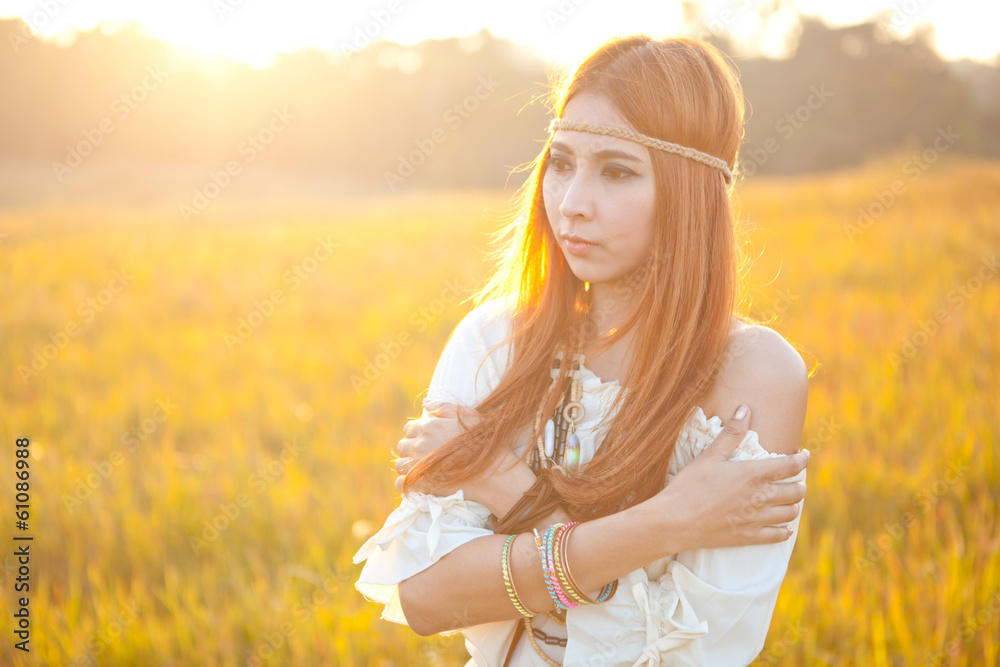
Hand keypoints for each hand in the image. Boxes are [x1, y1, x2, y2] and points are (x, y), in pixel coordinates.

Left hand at [393, 401, 482, 495]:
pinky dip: (405, 483)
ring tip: (420, 470)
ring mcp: (419, 465)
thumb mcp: (467, 416)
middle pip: (402, 446)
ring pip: (400, 465)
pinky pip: (401, 483)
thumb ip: (444, 407)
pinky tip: (415, 483)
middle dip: (410, 450)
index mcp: (429, 427)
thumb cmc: (482, 442)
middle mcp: (420, 444)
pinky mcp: (420, 484)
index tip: (425, 441)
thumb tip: (425, 403)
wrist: (490, 472)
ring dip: (406, 466)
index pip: (409, 429)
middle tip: (423, 456)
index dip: (416, 435)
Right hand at [648, 404, 809, 552]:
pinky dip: (785, 530)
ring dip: (794, 505)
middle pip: (796, 491)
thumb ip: (731, 433)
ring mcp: (757, 519)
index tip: (804, 455)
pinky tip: (783, 527)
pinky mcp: (749, 537)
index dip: (802, 459)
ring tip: (790, 500)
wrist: (675, 521)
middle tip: (795, 479)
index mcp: (753, 474)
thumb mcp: (710, 456)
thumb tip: (744, 408)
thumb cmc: (689, 485)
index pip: (790, 466)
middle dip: (799, 483)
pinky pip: (778, 536)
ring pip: (791, 513)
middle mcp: (761, 497)